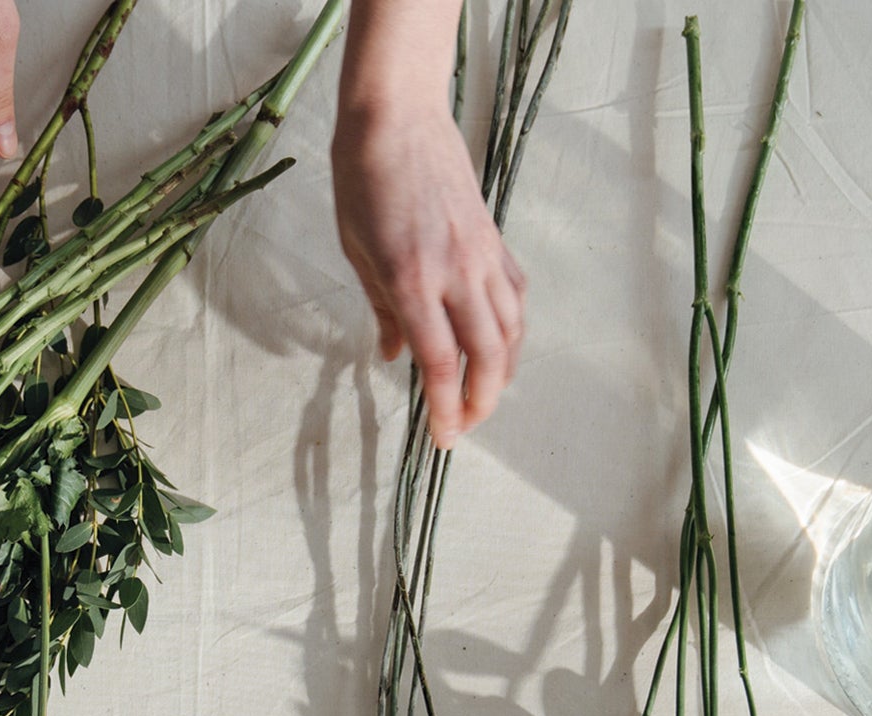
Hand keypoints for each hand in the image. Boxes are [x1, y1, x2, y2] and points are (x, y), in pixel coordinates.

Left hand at [332, 0, 525, 448]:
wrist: (396, 120)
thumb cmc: (363, 185)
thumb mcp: (357, 255)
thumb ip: (382, 311)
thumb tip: (395, 357)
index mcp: (413, 280)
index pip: (439, 363)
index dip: (446, 409)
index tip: (443, 439)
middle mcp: (455, 272)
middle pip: (488, 357)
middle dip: (482, 403)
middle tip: (465, 427)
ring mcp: (482, 255)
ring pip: (511, 330)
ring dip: (503, 372)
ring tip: (483, 395)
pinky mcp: (494, 239)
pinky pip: (514, 296)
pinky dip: (511, 329)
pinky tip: (497, 344)